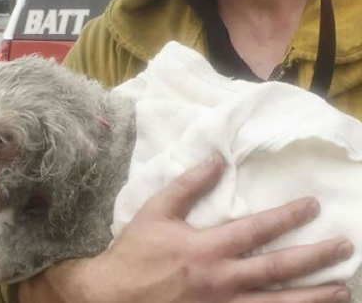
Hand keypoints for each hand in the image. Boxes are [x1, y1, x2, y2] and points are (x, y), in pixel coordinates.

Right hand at [54, 153, 352, 302]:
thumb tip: (216, 161)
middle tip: (344, 247)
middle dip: (315, 258)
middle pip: (278, 269)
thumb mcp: (154, 213)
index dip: (288, 217)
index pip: (256, 230)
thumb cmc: (133, 255)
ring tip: (340, 289)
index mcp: (205, 249)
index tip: (312, 206)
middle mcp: (220, 280)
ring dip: (313, 297)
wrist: (112, 298)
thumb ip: (187, 186)